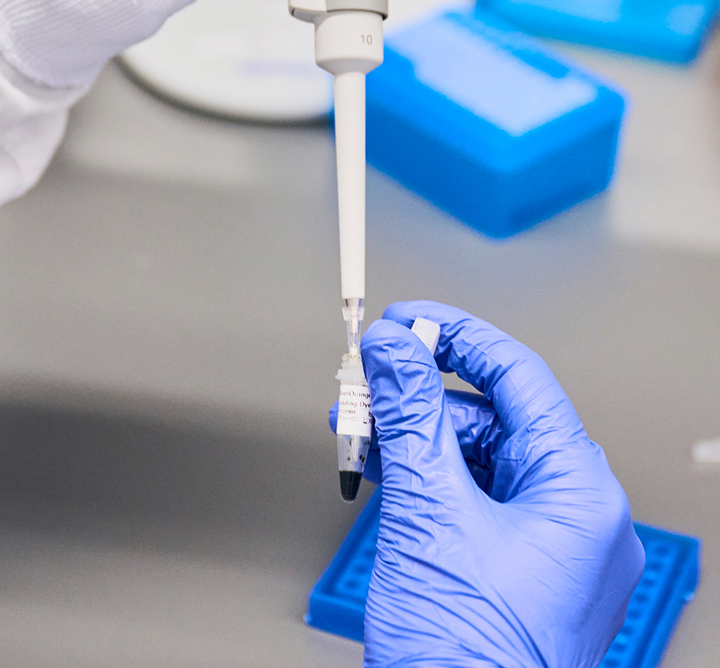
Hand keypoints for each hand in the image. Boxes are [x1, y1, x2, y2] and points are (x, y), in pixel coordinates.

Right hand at [336, 301, 644, 667]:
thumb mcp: (428, 516)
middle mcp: (577, 513)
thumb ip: (411, 419)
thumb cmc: (466, 662)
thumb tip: (395, 350)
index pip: (519, 376)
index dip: (455, 337)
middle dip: (421, 393)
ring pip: (479, 457)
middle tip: (369, 372)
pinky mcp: (520, 569)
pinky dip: (426, 477)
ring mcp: (551, 545)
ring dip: (414, 435)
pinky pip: (475, 497)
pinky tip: (381, 464)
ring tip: (359, 423)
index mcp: (580, 491)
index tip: (406, 319)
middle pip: (495, 416)